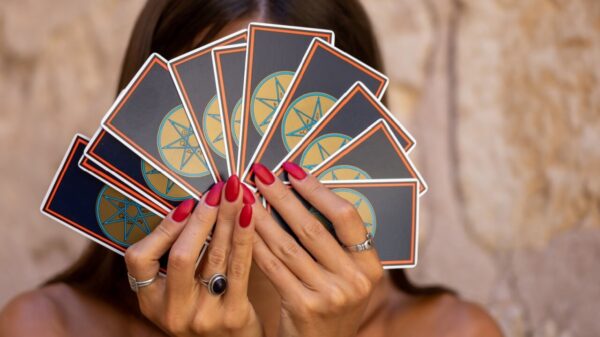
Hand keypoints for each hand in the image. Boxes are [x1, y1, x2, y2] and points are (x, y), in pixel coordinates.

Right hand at [124, 176, 262, 336]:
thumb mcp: (176, 295)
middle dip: (202, 218)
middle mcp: (173, 310)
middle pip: (182, 255)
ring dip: (226, 219)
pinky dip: (244, 237)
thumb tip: (189, 205)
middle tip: (218, 190)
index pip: (139, 259)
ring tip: (236, 192)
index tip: (184, 204)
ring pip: (214, 256)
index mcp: (151, 301)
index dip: (161, 229)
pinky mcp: (233, 316)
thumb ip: (175, 260)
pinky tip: (249, 214)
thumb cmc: (204, 312)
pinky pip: (240, 268)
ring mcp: (203, 315)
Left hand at [250, 162, 383, 336]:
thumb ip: (335, 243)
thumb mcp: (346, 275)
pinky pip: (273, 267)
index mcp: (369, 265)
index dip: (317, 190)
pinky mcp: (303, 307)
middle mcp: (354, 280)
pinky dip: (256, 244)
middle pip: (313, 227)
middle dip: (282, 196)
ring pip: (288, 245)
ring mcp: (330, 295)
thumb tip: (301, 192)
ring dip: (262, 217)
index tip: (292, 170)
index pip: (346, 216)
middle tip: (260, 174)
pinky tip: (241, 228)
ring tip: (245, 196)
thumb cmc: (331, 303)